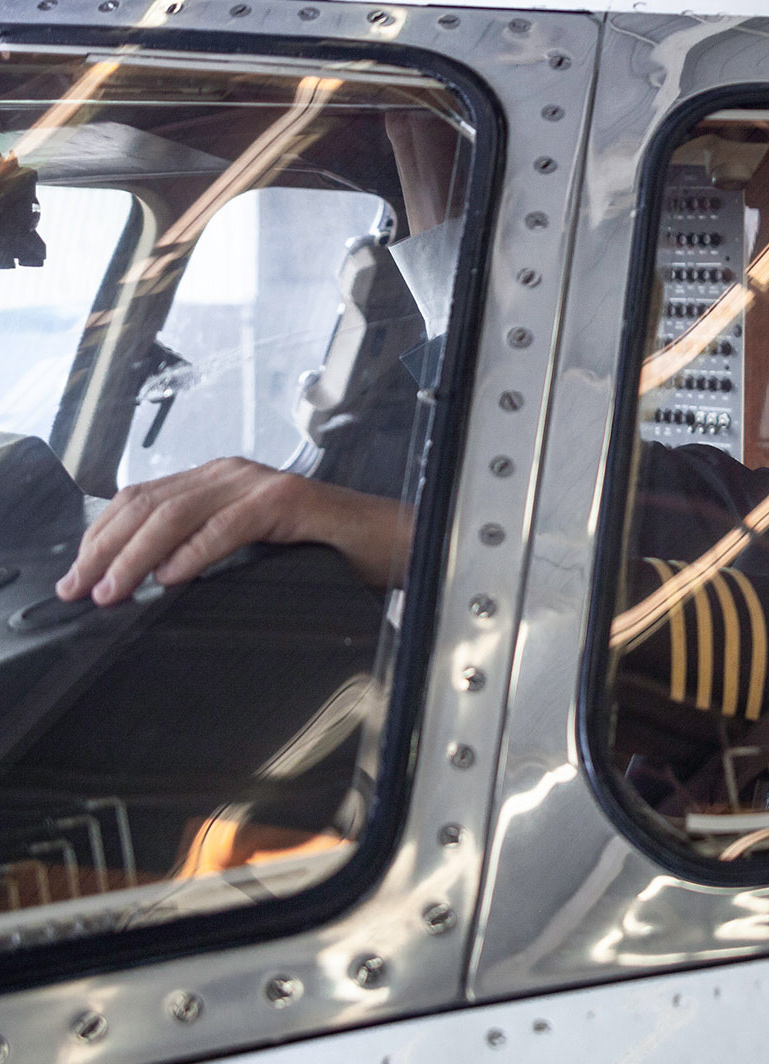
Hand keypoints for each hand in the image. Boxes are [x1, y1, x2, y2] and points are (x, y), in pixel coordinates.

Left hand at [56, 458, 410, 604]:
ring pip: (178, 513)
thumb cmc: (331, 553)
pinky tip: (171, 576)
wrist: (394, 544)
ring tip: (115, 588)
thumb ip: (207, 554)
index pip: (140, 499)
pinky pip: (228, 525)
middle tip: (83, 588)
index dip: (101, 536)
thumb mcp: (253, 553)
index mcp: (220, 483)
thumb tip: (148, 583)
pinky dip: (194, 552)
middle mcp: (234, 475)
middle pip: (149, 504)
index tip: (78, 575)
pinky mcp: (288, 500)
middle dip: (106, 549)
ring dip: (137, 555)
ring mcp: (260, 484)